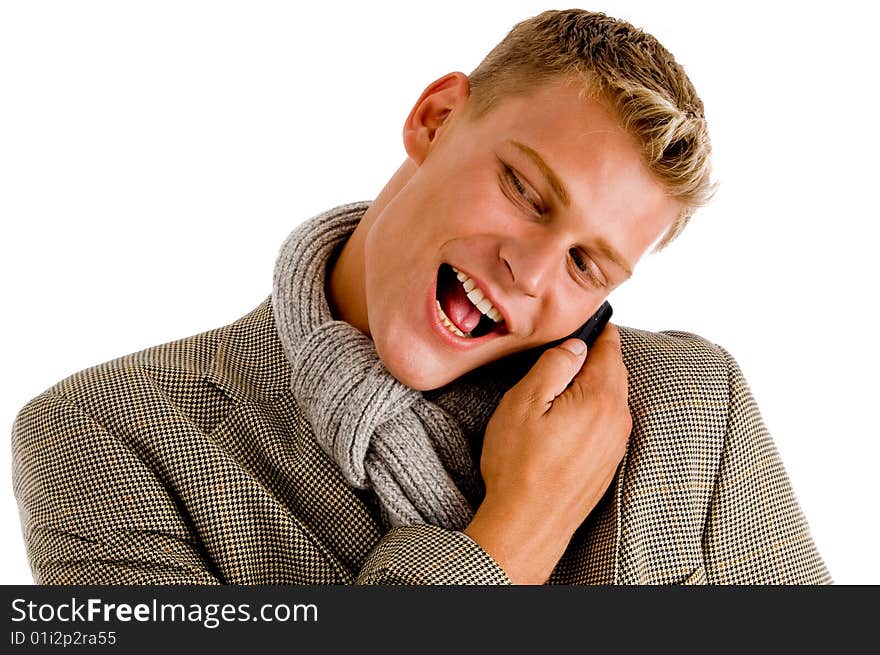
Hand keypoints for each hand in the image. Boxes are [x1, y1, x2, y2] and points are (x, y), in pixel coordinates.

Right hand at [463, 324, 631, 583]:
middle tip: (563, 350)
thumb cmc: (519, 466)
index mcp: (600, 398)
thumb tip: (575, 346)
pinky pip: (605, 422)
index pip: (610, 348)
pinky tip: (564, 419)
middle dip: (593, 357)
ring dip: (590, 386)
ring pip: (609, 398)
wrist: (528, 525)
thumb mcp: (524, 402)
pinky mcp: (609, 463)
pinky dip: (590, 411)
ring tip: (558, 385)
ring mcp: (616, 444)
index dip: (596, 330)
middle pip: (613, 372)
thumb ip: (554, 365)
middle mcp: (617, 420)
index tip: (584, 321)